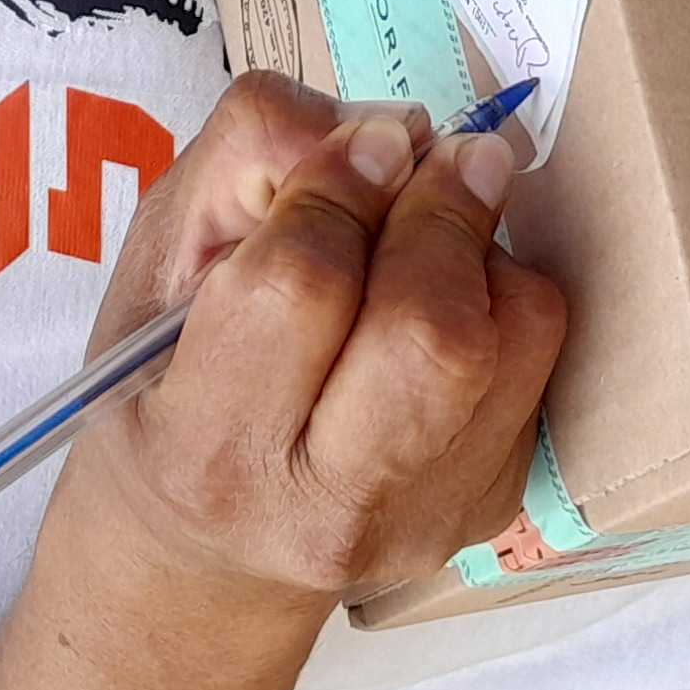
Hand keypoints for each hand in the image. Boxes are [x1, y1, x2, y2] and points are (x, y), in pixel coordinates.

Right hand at [58, 73, 566, 606]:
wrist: (203, 560)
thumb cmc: (162, 390)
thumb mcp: (154, 270)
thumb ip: (244, 165)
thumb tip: (382, 128)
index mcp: (208, 449)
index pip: (299, 289)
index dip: (340, 187)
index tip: (364, 138)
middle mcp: (325, 508)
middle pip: (429, 333)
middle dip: (441, 212)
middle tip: (436, 152)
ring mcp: (423, 518)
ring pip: (510, 340)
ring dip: (483, 250)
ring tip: (433, 225)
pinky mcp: (491, 505)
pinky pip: (536, 362)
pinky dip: (500, 300)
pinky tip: (441, 299)